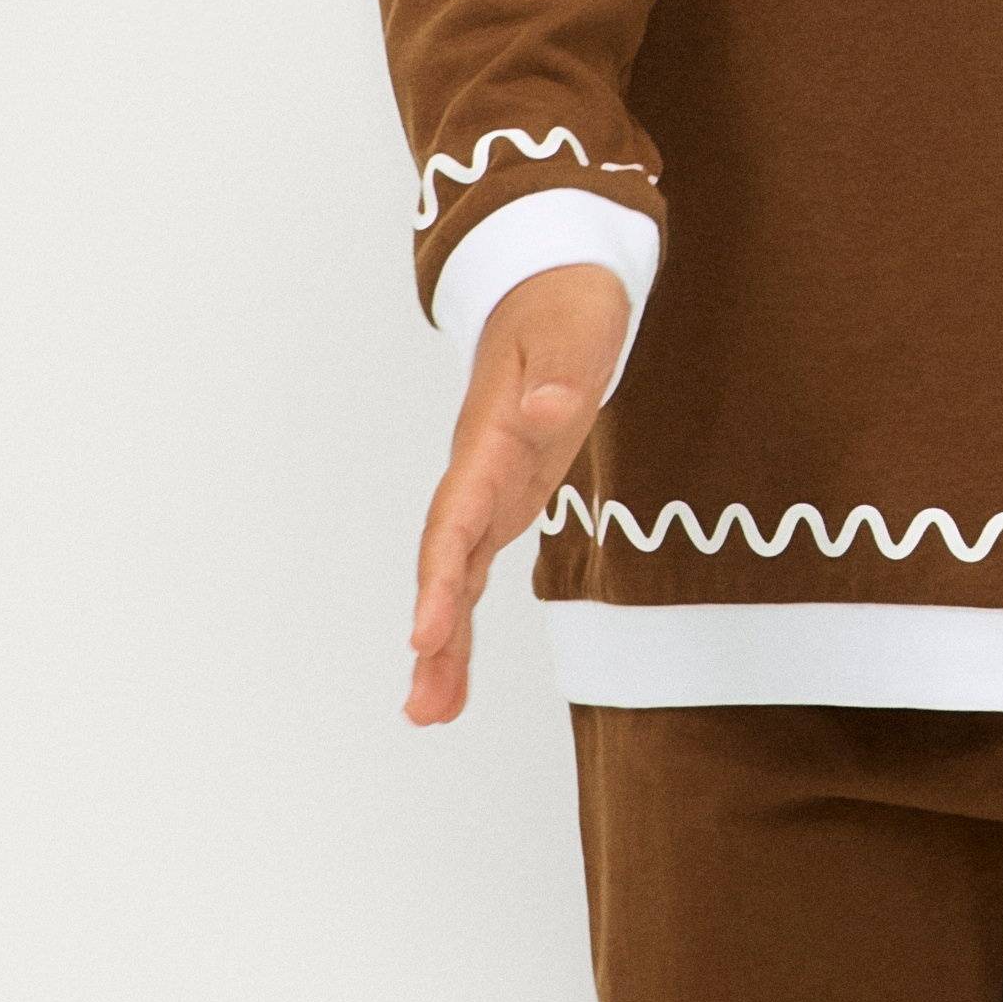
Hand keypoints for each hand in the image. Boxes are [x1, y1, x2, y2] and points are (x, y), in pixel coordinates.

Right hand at [406, 263, 631, 723]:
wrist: (552, 285)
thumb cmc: (568, 306)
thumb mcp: (577, 331)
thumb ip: (562, 377)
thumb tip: (549, 412)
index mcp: (488, 441)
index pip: (455, 520)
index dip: (439, 579)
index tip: (426, 634)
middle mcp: (477, 475)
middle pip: (443, 564)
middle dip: (434, 636)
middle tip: (424, 707)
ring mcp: (487, 492)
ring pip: (454, 579)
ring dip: (442, 647)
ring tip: (429, 716)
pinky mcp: (504, 502)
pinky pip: (474, 573)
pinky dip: (463, 624)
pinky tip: (452, 678)